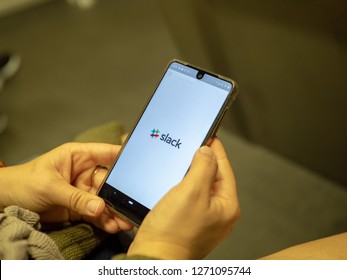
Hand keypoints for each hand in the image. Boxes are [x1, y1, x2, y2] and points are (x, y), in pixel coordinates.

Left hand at [0, 143, 132, 232]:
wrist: (7, 202)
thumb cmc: (24, 183)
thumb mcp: (49, 186)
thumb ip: (75, 197)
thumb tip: (100, 207)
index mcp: (79, 156)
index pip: (107, 153)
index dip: (125, 157)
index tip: (142, 165)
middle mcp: (85, 171)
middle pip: (110, 181)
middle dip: (120, 194)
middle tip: (131, 206)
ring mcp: (84, 190)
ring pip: (105, 199)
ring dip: (115, 211)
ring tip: (125, 221)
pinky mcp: (80, 207)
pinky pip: (96, 213)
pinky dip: (104, 220)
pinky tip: (112, 226)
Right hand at [128, 138, 239, 258]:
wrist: (153, 258)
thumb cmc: (173, 232)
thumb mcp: (191, 192)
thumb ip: (203, 167)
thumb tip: (207, 151)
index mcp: (227, 206)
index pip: (224, 169)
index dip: (215, 149)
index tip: (208, 134)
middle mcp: (218, 213)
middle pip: (213, 177)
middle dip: (201, 161)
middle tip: (191, 145)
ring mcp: (204, 218)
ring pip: (200, 186)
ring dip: (190, 172)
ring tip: (181, 160)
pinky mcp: (189, 221)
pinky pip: (189, 197)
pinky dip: (182, 185)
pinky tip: (173, 179)